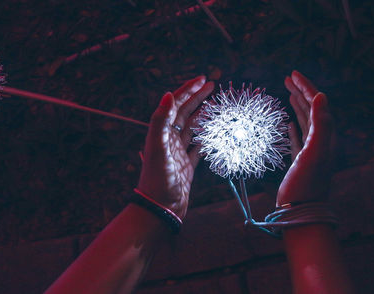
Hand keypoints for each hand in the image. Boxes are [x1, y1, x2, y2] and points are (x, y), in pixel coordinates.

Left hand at [137, 76, 213, 218]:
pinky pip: (198, 146)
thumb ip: (160, 121)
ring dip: (203, 115)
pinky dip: (206, 137)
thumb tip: (168, 94)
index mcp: (161, 133)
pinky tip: (214, 132)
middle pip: (184, 113)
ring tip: (215, 105)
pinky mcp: (187, 165)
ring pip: (192, 128)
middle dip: (197, 98)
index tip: (202, 80)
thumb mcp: (158, 147)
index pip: (175, 105)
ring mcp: (178, 152)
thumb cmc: (157, 179)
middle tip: (212, 86)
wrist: (161, 207)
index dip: (188, 90)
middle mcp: (169, 140)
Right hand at [277, 71, 334, 205]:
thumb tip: (321, 96)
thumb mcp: (315, 153)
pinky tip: (288, 122)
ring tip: (288, 93)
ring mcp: (311, 151)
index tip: (292, 74)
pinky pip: (299, 138)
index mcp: (326, 136)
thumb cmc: (308, 184)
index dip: (306, 87)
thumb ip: (321, 124)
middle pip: (312, 110)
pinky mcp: (301, 161)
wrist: (302, 212)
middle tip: (288, 78)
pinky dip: (294, 127)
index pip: (318, 104)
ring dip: (297, 106)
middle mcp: (321, 141)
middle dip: (301, 92)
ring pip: (305, 122)